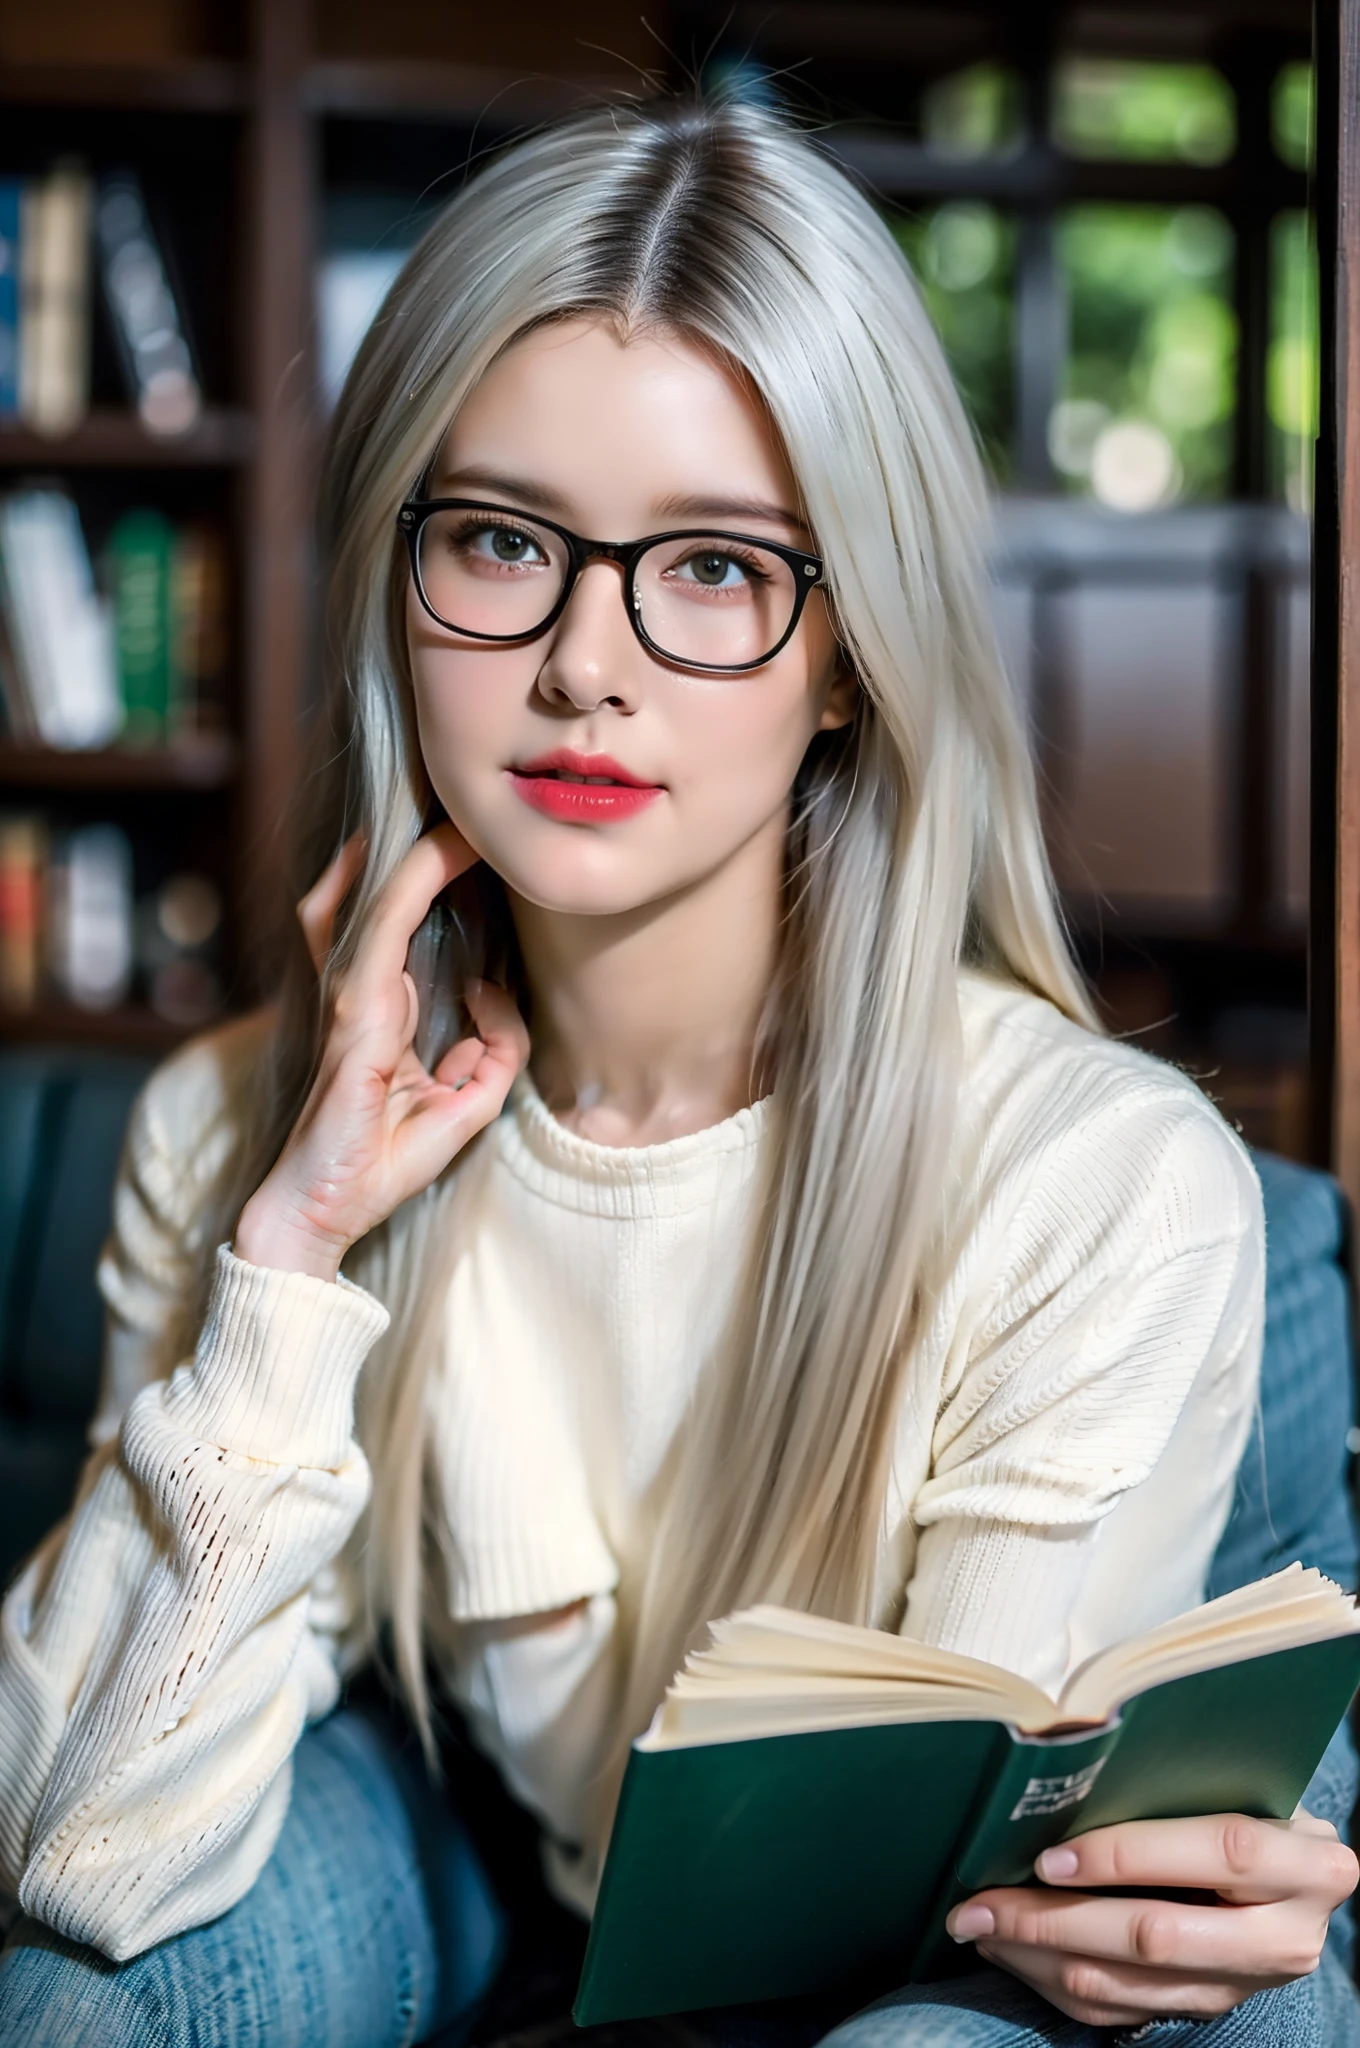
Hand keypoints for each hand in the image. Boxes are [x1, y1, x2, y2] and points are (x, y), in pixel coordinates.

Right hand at [234, 826, 528, 1280]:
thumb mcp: (470, 1102)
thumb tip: (496, 992)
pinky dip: (413, 882)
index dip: (438, 869)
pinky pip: (383, 928)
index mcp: (387, 1005)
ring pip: (381, 892)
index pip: (408, 919)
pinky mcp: (353, 1010)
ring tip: (461, 798)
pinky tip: (444, 847)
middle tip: (464, 794)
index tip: (483, 832)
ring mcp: (352, 993)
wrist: (323, 1213)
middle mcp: (364, 987)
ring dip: (420, 842)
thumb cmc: (382, 1162)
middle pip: (381, 890)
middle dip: (418, 839)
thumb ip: (498, 1047)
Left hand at [945, 1808, 1357, 2027]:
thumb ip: (1178, 1784)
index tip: (1049, 1855)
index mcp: (1305, 1864)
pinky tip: (1014, 1949)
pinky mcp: (1209, 2011)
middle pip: (1157, 1936)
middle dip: (1054, 1921)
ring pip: (1128, 1985)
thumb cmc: (1253, 1804)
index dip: (1129, 1854)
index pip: (1217, 1851)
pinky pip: (1121, 2011)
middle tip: (980, 1902)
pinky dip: (1058, 1983)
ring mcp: (1245, 1985)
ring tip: (981, 1923)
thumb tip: (1066, 1767)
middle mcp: (1286, 1936)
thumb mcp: (1240, 1785)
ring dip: (1041, 1956)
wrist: (1299, 1878)